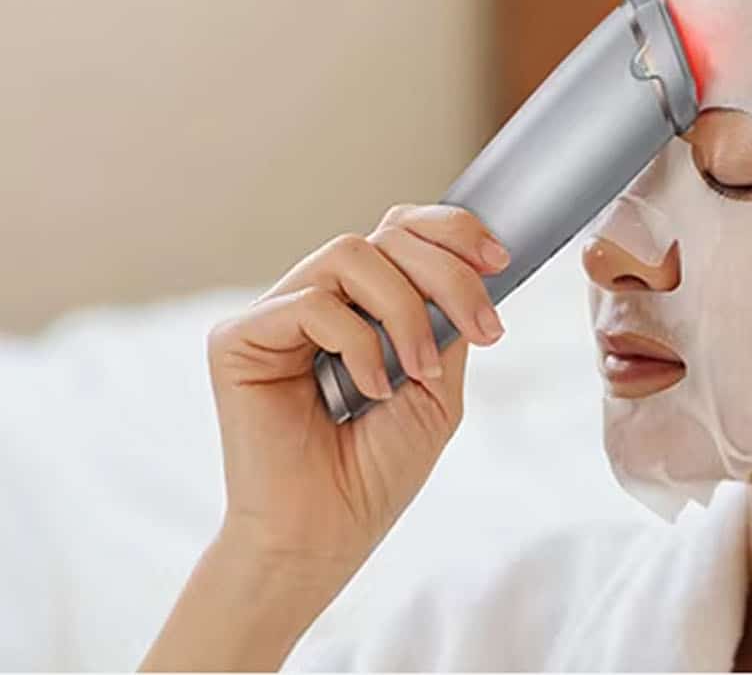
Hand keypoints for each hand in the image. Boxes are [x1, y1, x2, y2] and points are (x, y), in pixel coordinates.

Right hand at [207, 203, 508, 574]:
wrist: (326, 534)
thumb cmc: (376, 470)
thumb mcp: (438, 385)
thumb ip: (446, 320)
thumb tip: (470, 265)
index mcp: (363, 305)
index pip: (402, 231)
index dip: (453, 231)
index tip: (500, 260)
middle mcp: (319, 299)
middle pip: (386, 234)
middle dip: (448, 274)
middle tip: (481, 328)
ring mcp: (276, 316)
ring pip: (350, 253)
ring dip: (405, 309)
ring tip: (417, 370)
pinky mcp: (238, 339)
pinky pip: (310, 303)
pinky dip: (356, 343)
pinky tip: (369, 391)